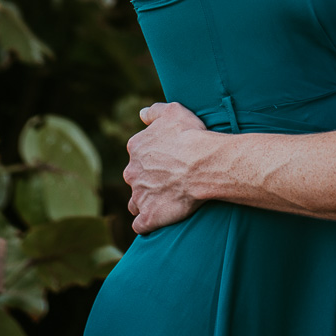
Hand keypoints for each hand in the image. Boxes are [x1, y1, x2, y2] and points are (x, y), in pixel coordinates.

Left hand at [124, 101, 211, 233]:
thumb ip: (154, 111)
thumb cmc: (190, 135)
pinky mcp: (149, 215)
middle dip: (146, 180)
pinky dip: (146, 223)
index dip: (151, 159)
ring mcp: (139, 195)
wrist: (203, 163)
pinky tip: (157, 220)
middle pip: (135, 178)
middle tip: (168, 181)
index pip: (137, 155)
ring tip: (162, 202)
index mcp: (136, 147)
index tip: (166, 161)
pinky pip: (140, 225)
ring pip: (135, 202)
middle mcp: (132, 172)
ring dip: (144, 202)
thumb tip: (141, 114)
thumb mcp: (173, 111)